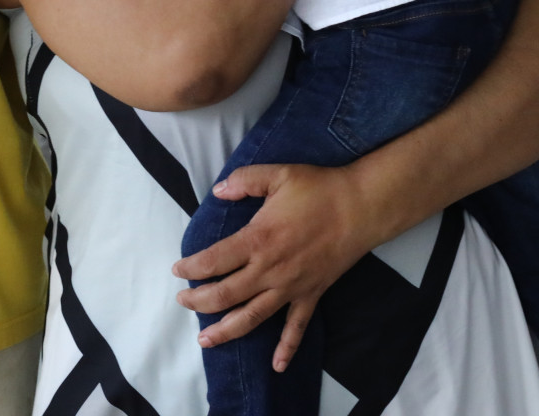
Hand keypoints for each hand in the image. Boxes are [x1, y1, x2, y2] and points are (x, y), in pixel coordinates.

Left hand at [169, 163, 377, 371]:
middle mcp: (269, 269)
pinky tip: (276, 365)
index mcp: (257, 239)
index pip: (213, 261)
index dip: (191, 268)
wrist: (361, 208)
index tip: (177, 270)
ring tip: (204, 340)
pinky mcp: (311, 295)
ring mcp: (290, 287)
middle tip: (183, 300)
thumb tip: (218, 191)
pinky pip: (296, 327)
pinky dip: (286, 348)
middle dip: (199, 301)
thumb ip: (244, 180)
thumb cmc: (319, 189)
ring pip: (251, 317)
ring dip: (226, 330)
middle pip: (225, 294)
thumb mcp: (278, 174)